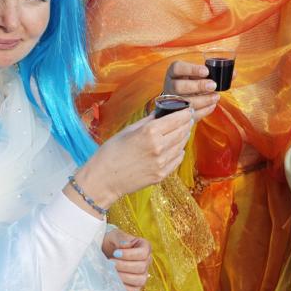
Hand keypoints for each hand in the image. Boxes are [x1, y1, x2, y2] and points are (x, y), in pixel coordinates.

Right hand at [75, 109, 192, 209]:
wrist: (103, 179)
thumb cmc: (111, 152)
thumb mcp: (129, 130)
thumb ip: (148, 121)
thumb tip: (162, 113)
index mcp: (150, 132)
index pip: (177, 119)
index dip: (185, 113)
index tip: (188, 110)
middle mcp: (159, 146)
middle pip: (182, 131)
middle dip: (186, 124)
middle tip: (187, 119)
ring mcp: (162, 162)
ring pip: (182, 145)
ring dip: (183, 137)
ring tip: (182, 132)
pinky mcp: (161, 175)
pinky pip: (177, 159)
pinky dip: (179, 151)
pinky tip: (176, 148)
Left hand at [102, 229, 150, 290]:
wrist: (103, 253)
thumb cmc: (110, 243)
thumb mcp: (114, 236)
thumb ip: (120, 239)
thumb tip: (126, 245)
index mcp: (144, 247)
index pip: (144, 253)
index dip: (129, 254)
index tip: (115, 253)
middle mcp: (147, 261)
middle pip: (142, 267)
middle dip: (123, 266)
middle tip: (110, 263)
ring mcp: (143, 275)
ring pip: (140, 280)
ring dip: (123, 277)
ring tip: (110, 272)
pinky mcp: (136, 286)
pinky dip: (124, 288)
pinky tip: (113, 281)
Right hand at [164, 60, 219, 117]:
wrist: (181, 97)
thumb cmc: (192, 82)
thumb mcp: (198, 75)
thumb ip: (215, 73)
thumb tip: (234, 74)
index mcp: (173, 72)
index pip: (177, 68)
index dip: (191, 69)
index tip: (206, 71)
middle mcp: (170, 86)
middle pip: (179, 86)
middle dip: (197, 86)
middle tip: (213, 85)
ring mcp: (172, 101)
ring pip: (183, 102)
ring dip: (202, 100)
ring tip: (216, 97)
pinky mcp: (178, 113)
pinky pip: (188, 114)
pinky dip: (202, 111)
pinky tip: (212, 106)